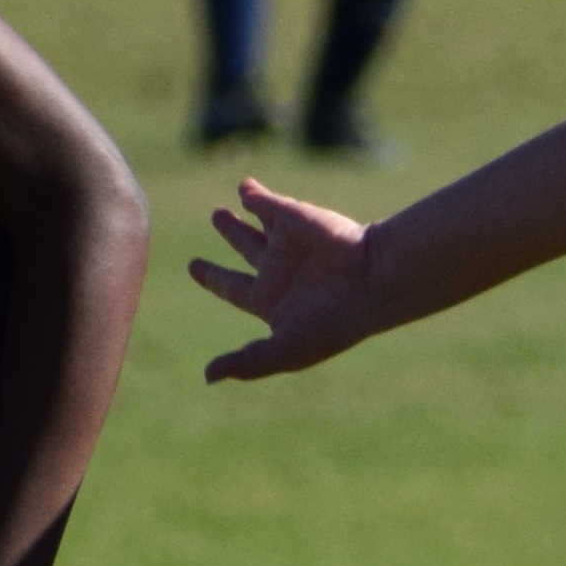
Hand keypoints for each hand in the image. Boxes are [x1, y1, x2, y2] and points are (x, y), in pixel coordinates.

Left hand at [190, 179, 380, 382]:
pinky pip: (268, 203)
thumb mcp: (284, 351)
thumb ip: (245, 362)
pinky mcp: (295, 217)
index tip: (195, 267)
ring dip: (243, 211)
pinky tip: (244, 188)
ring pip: (258, 221)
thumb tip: (207, 377)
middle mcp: (279, 269)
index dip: (213, 277)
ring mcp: (288, 242)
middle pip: (247, 247)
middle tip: (216, 216)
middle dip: (231, 232)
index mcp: (272, 300)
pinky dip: (254, 195)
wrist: (370, 282)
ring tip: (233, 196)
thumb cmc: (332, 323)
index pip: (234, 287)